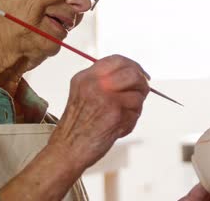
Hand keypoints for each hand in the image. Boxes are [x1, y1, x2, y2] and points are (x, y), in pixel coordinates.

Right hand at [48, 55, 149, 171]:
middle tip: (141, 94)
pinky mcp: (115, 112)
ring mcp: (106, 97)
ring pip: (138, 93)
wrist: (67, 150)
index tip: (140, 74)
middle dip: (142, 84)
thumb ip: (105, 82)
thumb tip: (136, 74)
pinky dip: (131, 121)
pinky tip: (118, 128)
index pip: (117, 59)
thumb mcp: (84, 94)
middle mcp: (95, 83)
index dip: (133, 66)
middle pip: (132, 72)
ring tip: (122, 117)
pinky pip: (136, 111)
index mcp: (86, 77)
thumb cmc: (78, 126)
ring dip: (136, 107)